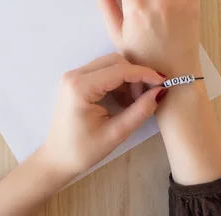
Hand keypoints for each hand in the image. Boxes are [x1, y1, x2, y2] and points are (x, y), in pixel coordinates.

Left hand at [40, 53, 166, 179]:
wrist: (57, 158)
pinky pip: (103, 71)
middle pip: (114, 61)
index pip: (119, 70)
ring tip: (136, 101)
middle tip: (148, 94)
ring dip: (127, 77)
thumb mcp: (116, 133)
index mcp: (80, 87)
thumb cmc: (83, 150)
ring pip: (109, 63)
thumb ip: (139, 111)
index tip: (163, 81)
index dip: (144, 74)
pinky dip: (118, 80)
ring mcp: (74, 76)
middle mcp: (74, 75)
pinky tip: (124, 99)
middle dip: (136, 75)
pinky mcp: (76, 80)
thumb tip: (160, 92)